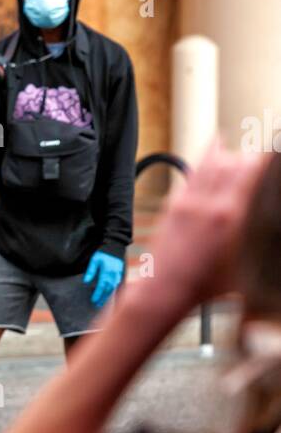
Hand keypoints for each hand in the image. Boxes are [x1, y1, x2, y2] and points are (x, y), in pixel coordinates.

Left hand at [83, 250, 123, 307]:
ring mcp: (117, 275)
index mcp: (106, 272)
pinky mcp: (119, 274)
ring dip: (107, 296)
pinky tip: (108, 294)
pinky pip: (116, 285)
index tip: (93, 300)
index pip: (101, 286)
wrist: (115, 248)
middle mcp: (113, 275)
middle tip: (97, 305)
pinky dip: (111, 291)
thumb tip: (85, 282)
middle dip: (102, 298)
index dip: (98, 294)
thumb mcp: (94, 260)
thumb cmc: (102, 254)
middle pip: (108, 290)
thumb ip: (90, 270)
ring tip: (102, 302)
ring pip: (112, 288)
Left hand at [142, 140, 269, 308]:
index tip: (274, 154)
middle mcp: (210, 202)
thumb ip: (260, 243)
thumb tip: (272, 236)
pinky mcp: (175, 203)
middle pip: (236, 163)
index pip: (253, 172)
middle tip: (263, 159)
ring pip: (215, 163)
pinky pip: (195, 170)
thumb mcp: (244, 268)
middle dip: (252, 157)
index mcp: (231, 216)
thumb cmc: (203, 287)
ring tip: (245, 151)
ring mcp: (190, 200)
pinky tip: (216, 141)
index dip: (266, 159)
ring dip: (233, 154)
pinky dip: (209, 153)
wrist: (163, 291)